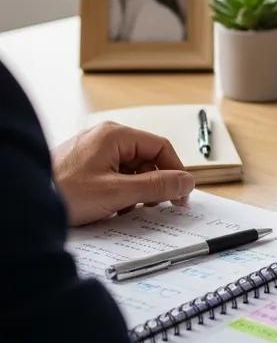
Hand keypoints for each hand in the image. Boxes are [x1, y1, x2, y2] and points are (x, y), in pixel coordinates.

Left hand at [52, 122, 194, 225]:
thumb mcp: (118, 193)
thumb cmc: (62, 193)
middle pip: (146, 159)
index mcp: (115, 135)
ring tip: (120, 207)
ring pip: (130, 170)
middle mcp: (105, 138)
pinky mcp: (84, 166)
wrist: (25, 204)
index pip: (160, 147)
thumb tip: (186, 182)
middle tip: (151, 205)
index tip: (181, 193)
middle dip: (151, 184)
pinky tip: (107, 206)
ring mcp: (93, 151)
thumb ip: (157, 186)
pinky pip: (114, 175)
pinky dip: (117, 192)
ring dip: (133, 191)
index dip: (175, 171)